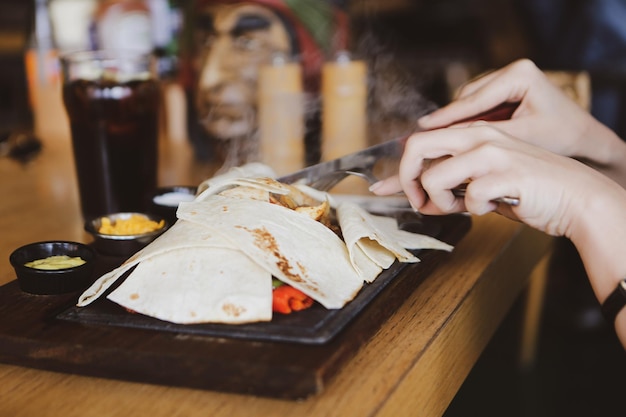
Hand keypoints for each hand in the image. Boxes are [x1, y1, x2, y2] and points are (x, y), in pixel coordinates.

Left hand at [371, 123, 623, 238]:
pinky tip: (493, 207)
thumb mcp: (485, 184)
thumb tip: (420, 200)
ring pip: (435, 177)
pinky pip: (468, 198)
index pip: (422, 142)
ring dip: (440, 202)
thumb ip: (453, 186)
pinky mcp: (506, 174)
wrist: (577, 198)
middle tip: (419, 202)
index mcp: (473, 134)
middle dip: (407, 179)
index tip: (386, 190)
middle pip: (417, 146)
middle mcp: (479, 137)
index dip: (401, 170)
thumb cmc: (530, 191)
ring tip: (462, 208)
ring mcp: (493, 153)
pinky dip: (474, 211)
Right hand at [417, 59, 625, 184]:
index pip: (473, 99)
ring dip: (455, 123)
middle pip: (466, 98)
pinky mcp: (506, 93)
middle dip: (447, 120)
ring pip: (468, 103)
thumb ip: (484, 136)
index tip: (421, 128)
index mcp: (519, 75)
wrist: (585, 140)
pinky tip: (456, 140)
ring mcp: (508, 80)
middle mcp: (511, 71)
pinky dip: (466, 123)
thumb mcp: (521, 139)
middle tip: (423, 138)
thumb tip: (447, 138)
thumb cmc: (561, 139)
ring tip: (437, 142)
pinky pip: (476, 107)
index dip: (445, 117)